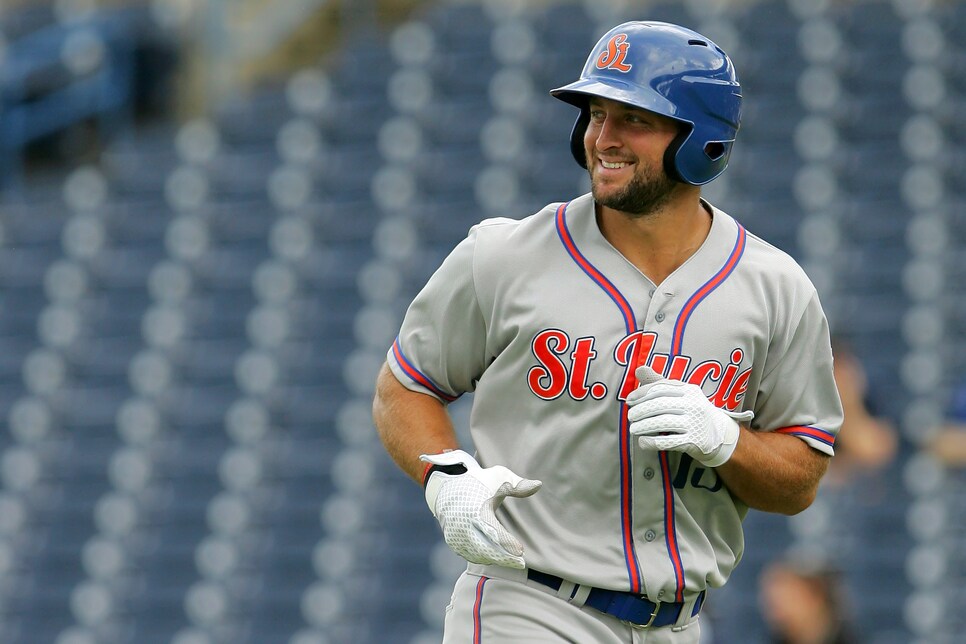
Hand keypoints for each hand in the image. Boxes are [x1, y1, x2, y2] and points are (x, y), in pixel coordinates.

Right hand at [421, 450, 541, 568]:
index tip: (521, 551)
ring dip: (495, 559)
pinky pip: (469, 554)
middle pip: (485, 548)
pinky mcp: (453, 541)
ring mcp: (456, 535)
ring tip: (513, 560)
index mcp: (475, 510)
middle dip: (504, 558)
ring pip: (478, 554)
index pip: (493, 531)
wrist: (447, 487)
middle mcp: (464, 525)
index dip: (507, 543)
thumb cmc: (479, 482)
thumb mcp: (498, 477)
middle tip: (521, 563)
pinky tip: (496, 557)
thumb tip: (538, 485)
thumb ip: (517, 485)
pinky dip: (483, 557)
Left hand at [627, 366, 754, 466]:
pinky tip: (642, 442)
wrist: (719, 434)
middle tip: (630, 417)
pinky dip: (652, 442)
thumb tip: (639, 368)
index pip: (661, 388)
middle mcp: (694, 404)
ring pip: (663, 422)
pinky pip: (669, 441)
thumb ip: (659, 382)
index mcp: (689, 390)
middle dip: (641, 410)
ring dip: (643, 426)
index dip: (641, 393)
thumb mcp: (680, 394)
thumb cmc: (692, 410)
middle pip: (660, 404)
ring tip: (633, 429)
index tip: (628, 400)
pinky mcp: (695, 441)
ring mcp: (695, 423)